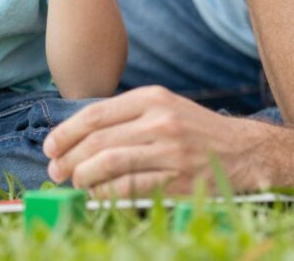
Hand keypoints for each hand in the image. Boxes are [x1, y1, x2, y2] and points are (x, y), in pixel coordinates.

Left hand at [42, 86, 258, 196]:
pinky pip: (129, 188)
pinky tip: (98, 195)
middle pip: (98, 140)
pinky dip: (106, 194)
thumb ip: (126, 116)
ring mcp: (170, 151)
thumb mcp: (163, 107)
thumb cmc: (194, 130)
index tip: (50, 146)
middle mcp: (160, 120)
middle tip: (55, 170)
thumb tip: (77, 136)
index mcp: (152, 98)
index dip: (66, 132)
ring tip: (74, 182)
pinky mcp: (178, 179)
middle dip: (69, 158)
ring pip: (109, 164)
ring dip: (83, 177)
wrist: (243, 152)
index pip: (96, 114)